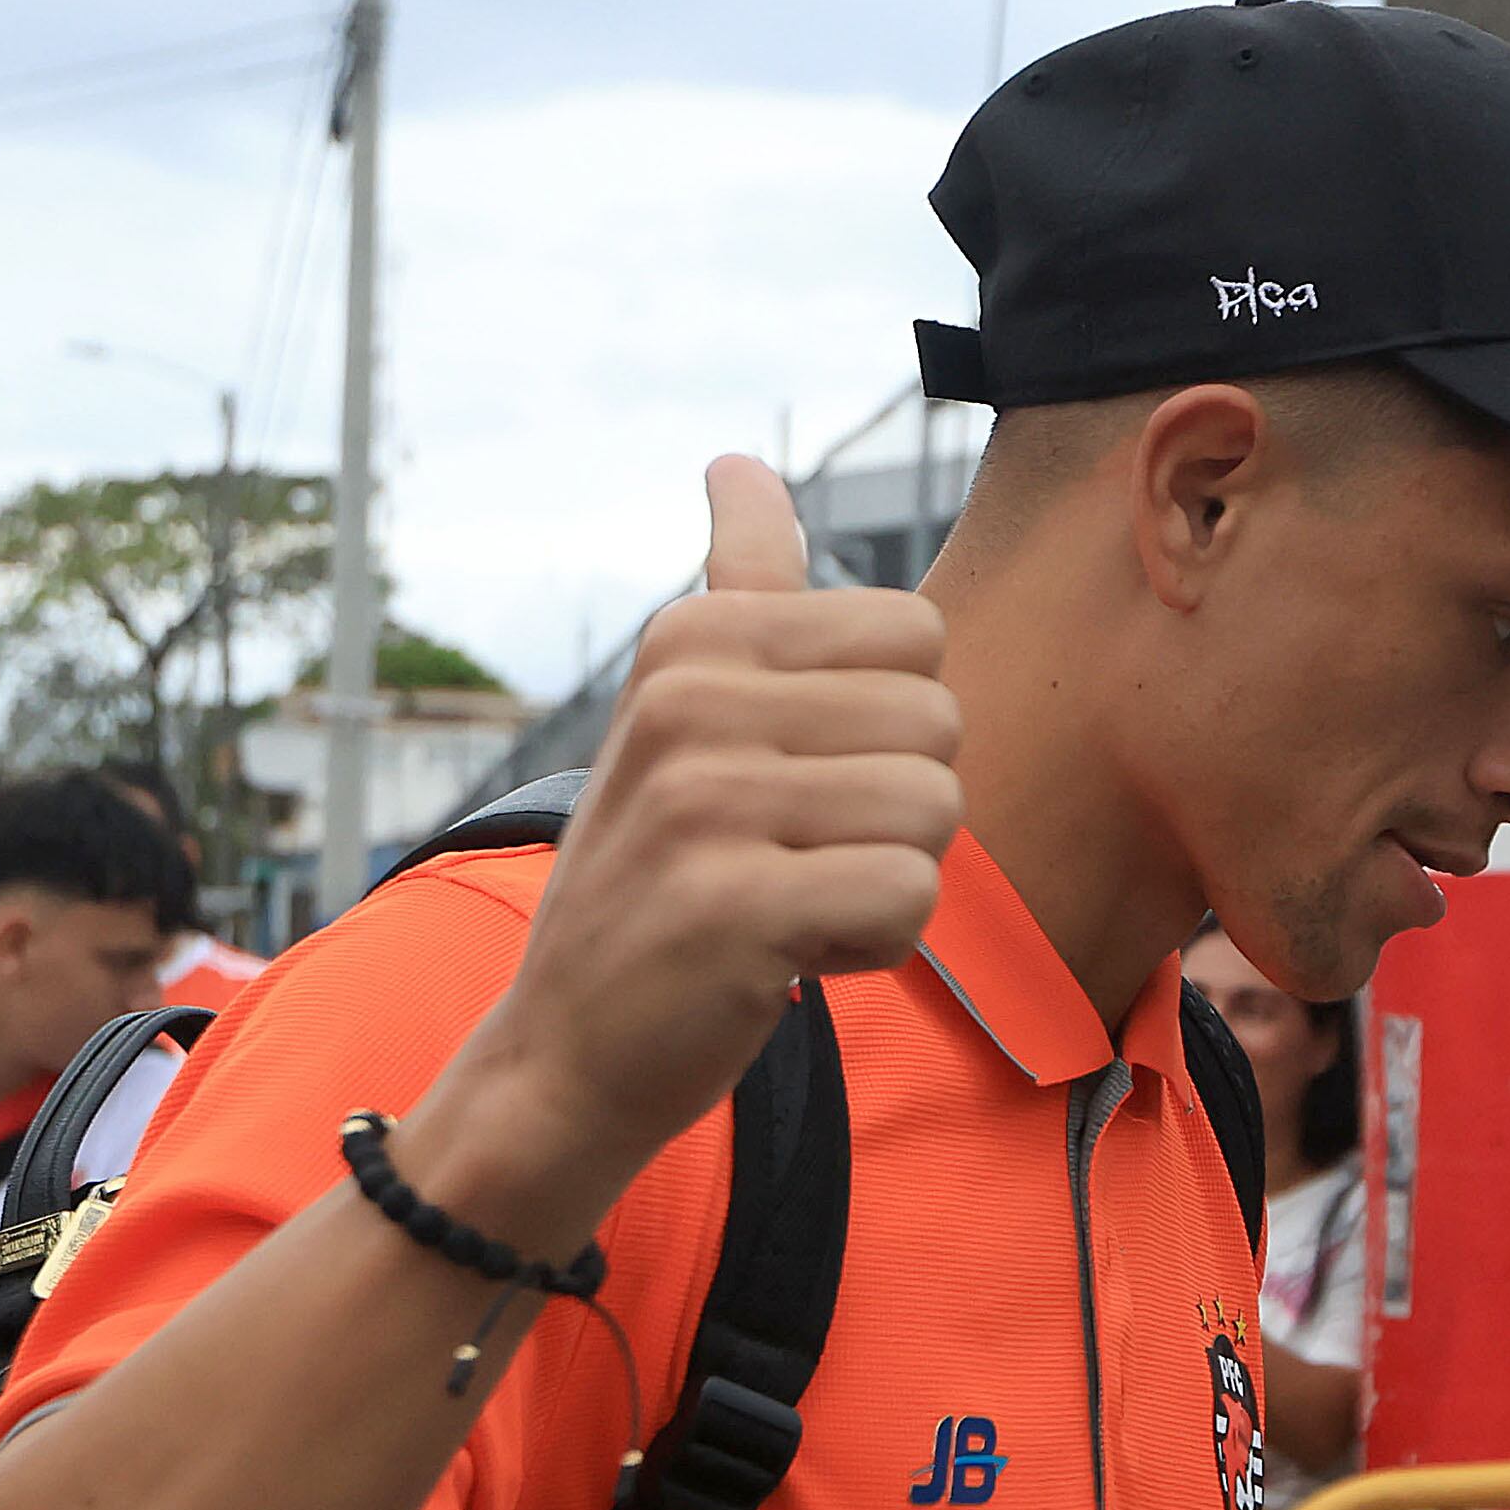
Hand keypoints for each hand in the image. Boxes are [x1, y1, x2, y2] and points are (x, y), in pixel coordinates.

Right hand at [414, 457, 963, 1249]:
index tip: (798, 783)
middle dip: (896, 812)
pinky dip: (872, 944)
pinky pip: (907, 896)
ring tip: (791, 903)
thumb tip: (738, 462)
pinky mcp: (730, 907)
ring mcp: (703, 802)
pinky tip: (789, 956)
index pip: (917, 634)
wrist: (568, 1046)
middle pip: (940, 724)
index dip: (889, 729)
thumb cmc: (658, 877)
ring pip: (936, 813)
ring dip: (887, 882)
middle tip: (793, 856)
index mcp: (694, 638)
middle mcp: (688, 701)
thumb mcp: (680, 712)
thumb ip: (736, 588)